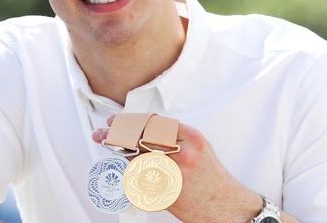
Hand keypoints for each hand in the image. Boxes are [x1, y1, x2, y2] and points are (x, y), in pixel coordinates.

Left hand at [92, 115, 262, 222]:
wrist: (223, 205)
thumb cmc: (210, 176)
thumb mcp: (197, 145)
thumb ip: (173, 134)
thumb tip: (143, 128)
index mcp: (190, 137)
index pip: (151, 123)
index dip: (129, 121)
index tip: (116, 121)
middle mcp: (180, 154)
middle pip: (138, 138)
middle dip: (115, 134)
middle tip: (102, 132)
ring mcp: (172, 174)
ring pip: (133, 158)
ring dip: (116, 152)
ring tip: (105, 145)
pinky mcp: (163, 193)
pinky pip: (137, 179)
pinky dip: (127, 172)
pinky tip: (121, 167)